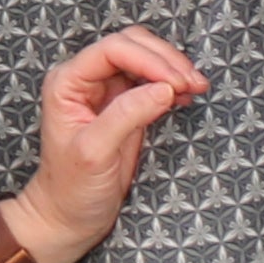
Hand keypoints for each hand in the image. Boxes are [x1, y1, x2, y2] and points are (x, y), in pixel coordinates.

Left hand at [8, 28, 206, 262]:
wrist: (69, 216)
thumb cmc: (71, 189)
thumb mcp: (95, 153)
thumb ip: (126, 116)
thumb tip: (164, 88)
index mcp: (68, 83)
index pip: (112, 50)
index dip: (148, 59)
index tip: (176, 82)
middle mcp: (85, 80)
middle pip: (131, 45)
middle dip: (165, 60)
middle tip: (193, 83)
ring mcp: (106, 91)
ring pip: (145, 58)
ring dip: (172, 68)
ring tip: (195, 87)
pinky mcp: (125, 105)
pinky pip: (152, 81)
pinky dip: (171, 84)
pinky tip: (185, 97)